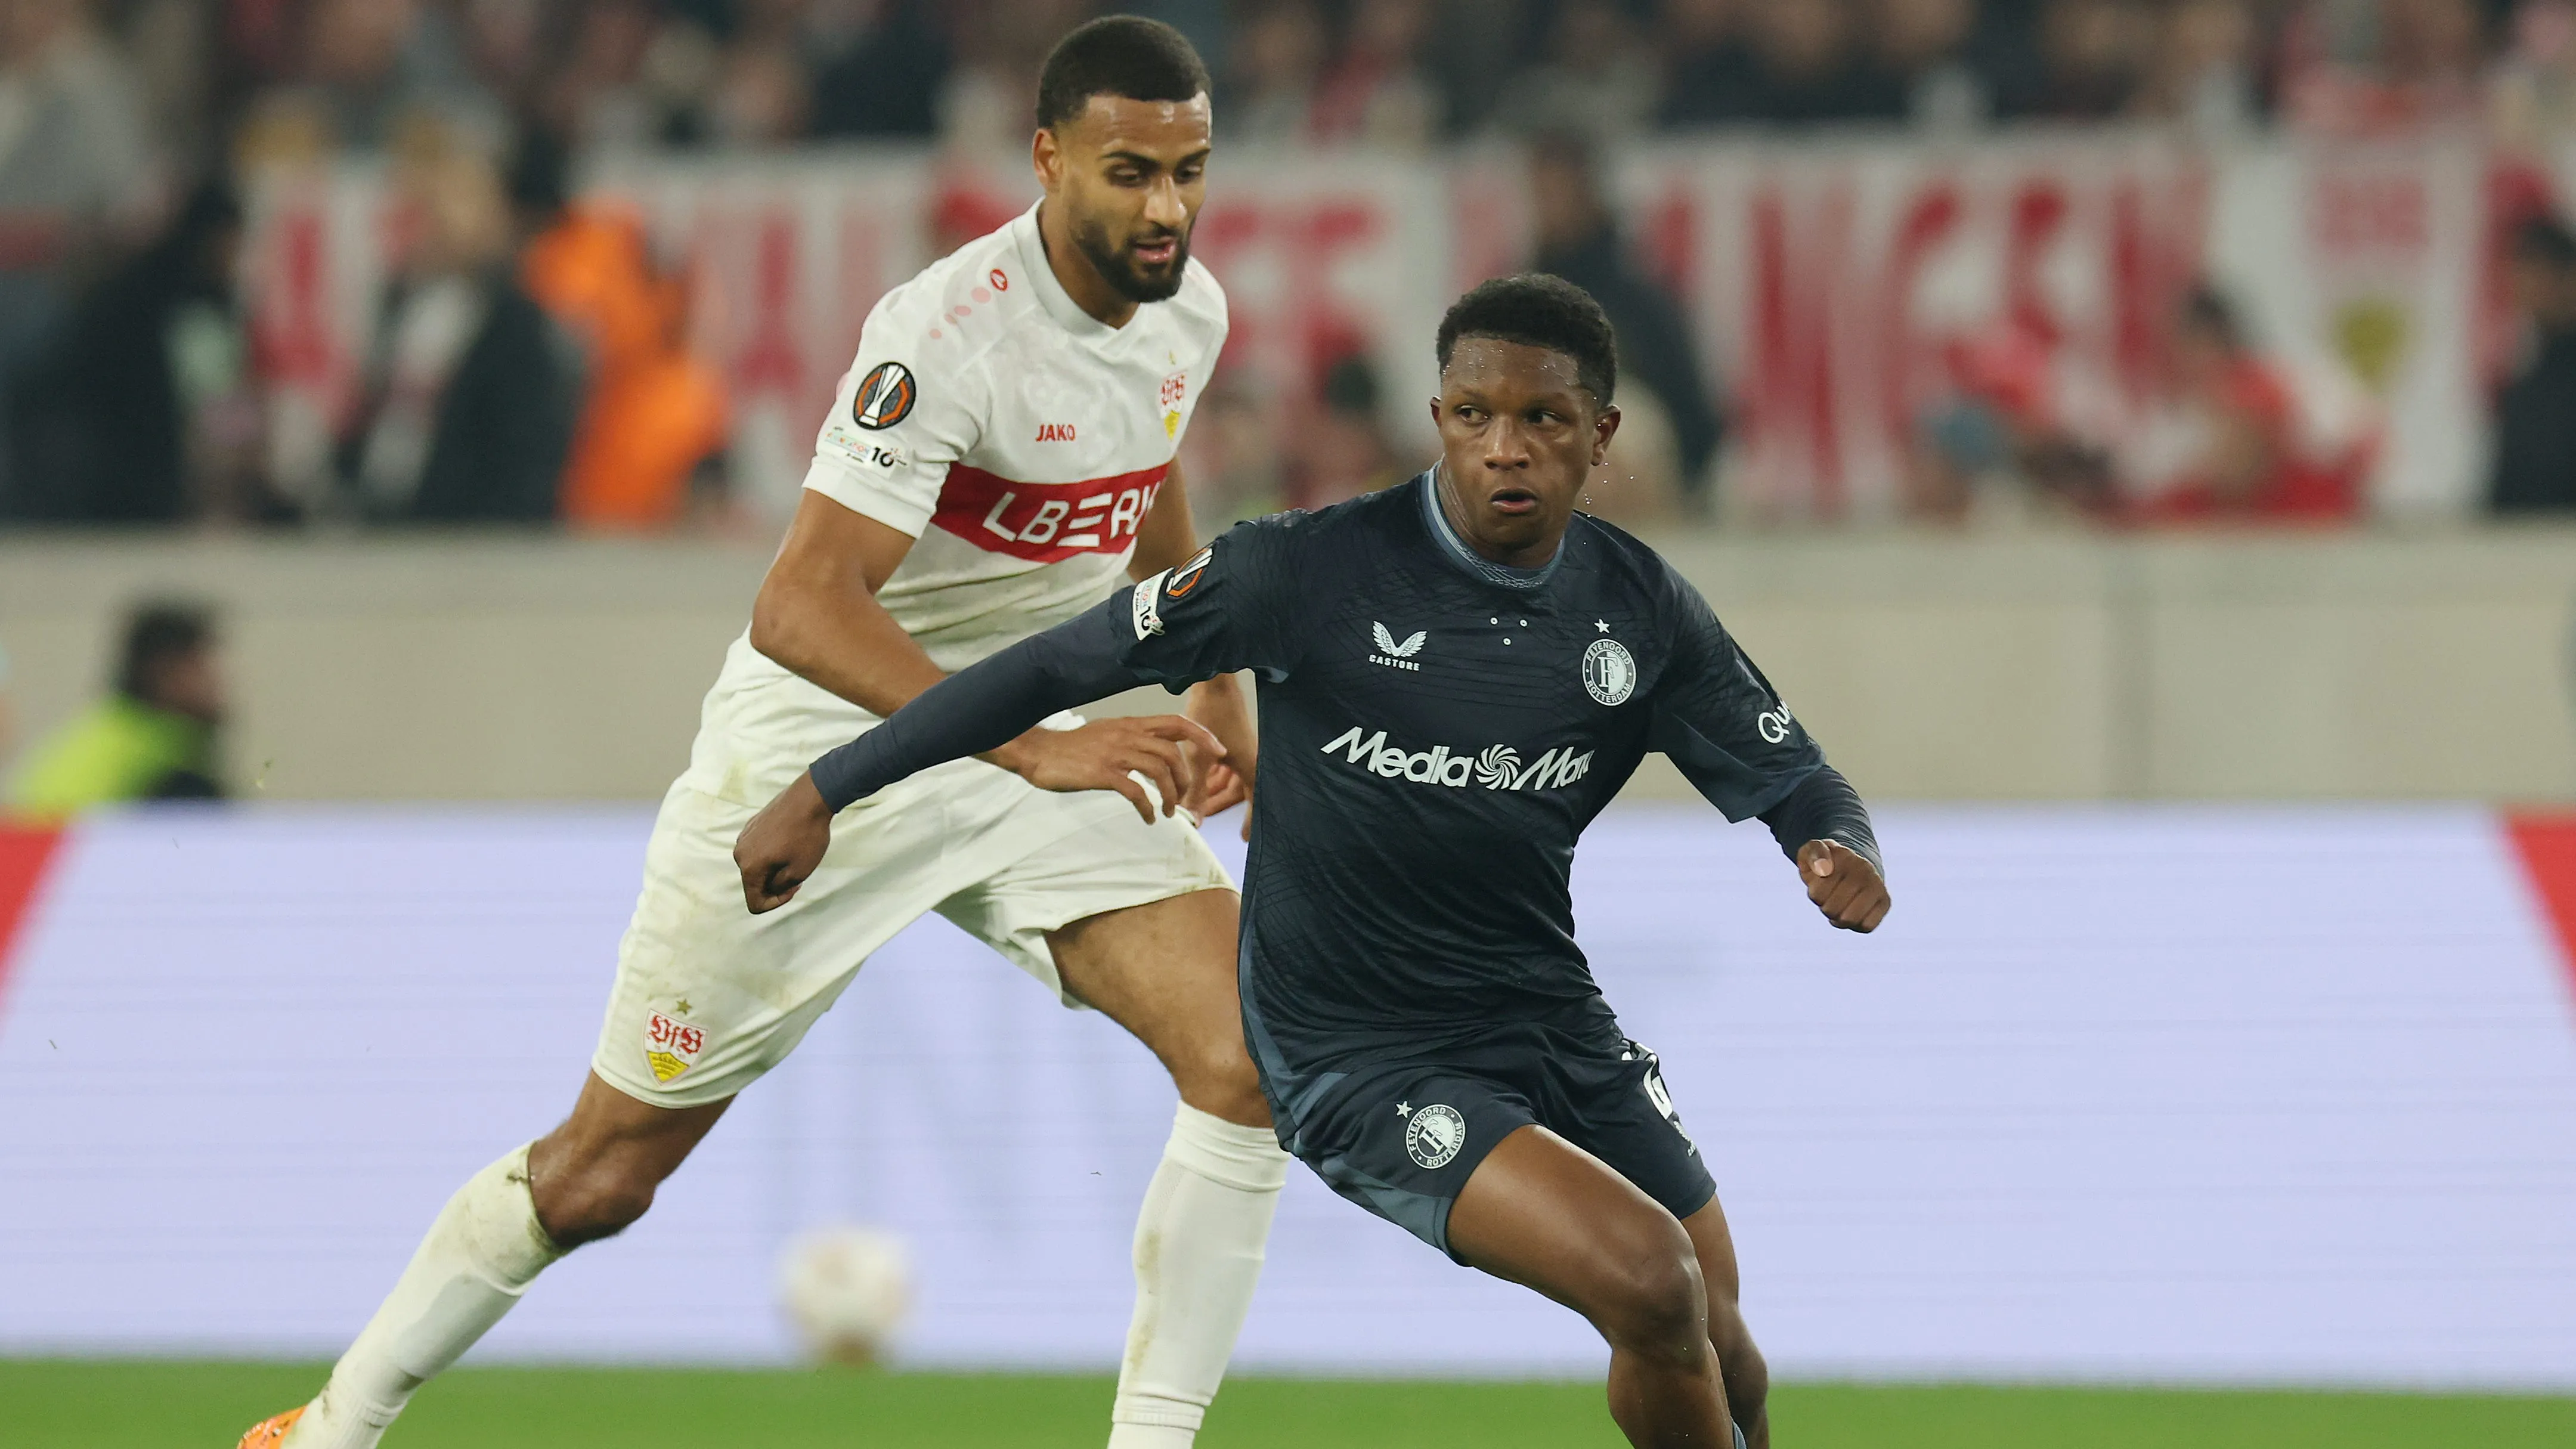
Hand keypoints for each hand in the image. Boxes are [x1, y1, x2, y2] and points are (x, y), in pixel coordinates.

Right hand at [736, 772, 834, 912]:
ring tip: (794, 856)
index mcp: (749, 868)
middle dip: (774, 884)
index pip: (754, 903)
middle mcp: (740, 853)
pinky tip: (789, 842)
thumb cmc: (807, 836)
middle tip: (797, 873)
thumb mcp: (799, 871)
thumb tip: (770, 886)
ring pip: (756, 866)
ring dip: (773, 868)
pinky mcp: (751, 825)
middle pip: (753, 884)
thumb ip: (779, 886)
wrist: (809, 798)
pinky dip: (771, 853)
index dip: (775, 903)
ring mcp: (743, 837)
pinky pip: (757, 849)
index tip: (793, 888)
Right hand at [988, 715, 1223, 824]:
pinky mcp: (1102, 773)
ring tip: (1168, 812)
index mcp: (1130, 724)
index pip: (1176, 722)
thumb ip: (1130, 739)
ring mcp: (1115, 753)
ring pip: (1160, 770)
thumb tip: (1153, 752)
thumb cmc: (1070, 748)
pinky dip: (1148, 807)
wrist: (1037, 752)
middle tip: (1183, 798)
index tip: (1218, 752)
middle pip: (1174, 752)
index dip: (1202, 735)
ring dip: (1170, 795)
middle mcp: (1127, 734)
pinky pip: (1136, 791)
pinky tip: (1148, 818)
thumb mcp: (1106, 734)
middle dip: (1186, 778)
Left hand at [1179, 676, 1255, 836]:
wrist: (1214, 680)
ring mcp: (1242, 750)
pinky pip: (1226, 767)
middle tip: (1200, 817)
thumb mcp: (1199, 758)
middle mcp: (1251, 759)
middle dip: (1219, 805)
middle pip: (1239, 793)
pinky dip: (1213, 775)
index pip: (1255, 802)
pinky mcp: (1233, 740)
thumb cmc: (1212, 714)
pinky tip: (1198, 778)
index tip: (1244, 839)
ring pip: (1230, 780)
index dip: (1250, 822)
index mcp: (1251, 766)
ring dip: (1214, 790)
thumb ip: (1196, 790)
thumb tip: (1192, 818)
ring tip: (1193, 800)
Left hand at [1797, 839, 1889, 931]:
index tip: (1819, 884)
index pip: (1817, 894)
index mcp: (1844, 857)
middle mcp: (1864, 870)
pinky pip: (1866, 926)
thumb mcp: (1812, 851)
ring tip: (1839, 906)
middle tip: (1830, 897)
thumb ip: (1813, 853)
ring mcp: (1877, 885)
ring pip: (1849, 919)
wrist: (1853, 865)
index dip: (1814, 894)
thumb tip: (1823, 867)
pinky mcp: (1885, 901)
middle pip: (1831, 909)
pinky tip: (1851, 913)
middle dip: (1825, 907)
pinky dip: (1855, 925)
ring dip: (1838, 918)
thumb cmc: (1826, 862)